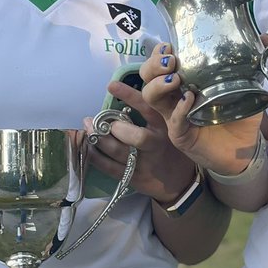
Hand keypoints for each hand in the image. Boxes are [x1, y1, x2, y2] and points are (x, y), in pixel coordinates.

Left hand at [83, 77, 198, 205]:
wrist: (179, 182)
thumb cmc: (169, 148)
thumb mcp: (167, 128)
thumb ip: (150, 115)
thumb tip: (121, 98)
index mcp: (164, 127)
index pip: (148, 108)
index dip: (129, 96)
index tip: (111, 85)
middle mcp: (156, 145)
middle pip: (136, 136)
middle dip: (114, 128)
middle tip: (98, 120)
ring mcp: (145, 163)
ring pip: (118, 152)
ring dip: (98, 139)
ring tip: (88, 128)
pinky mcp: (134, 178)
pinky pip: (110, 167)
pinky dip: (96, 157)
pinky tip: (89, 147)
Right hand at [139, 43, 263, 175]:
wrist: (246, 149)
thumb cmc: (240, 117)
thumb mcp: (248, 87)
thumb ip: (253, 64)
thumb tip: (266, 37)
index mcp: (185, 82)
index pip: (161, 63)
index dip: (159, 52)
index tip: (169, 45)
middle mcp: (174, 97)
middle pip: (147, 77)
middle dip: (154, 65)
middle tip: (171, 61)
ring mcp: (174, 117)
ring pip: (151, 97)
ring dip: (159, 84)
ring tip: (175, 79)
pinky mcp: (180, 135)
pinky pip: (173, 121)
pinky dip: (179, 109)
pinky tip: (188, 100)